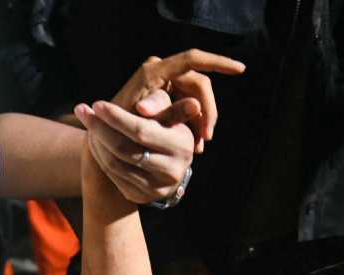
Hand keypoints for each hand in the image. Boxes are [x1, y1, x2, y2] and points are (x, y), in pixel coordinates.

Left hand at [75, 97, 197, 203]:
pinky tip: (94, 140)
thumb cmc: (166, 125)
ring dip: (95, 141)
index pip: (141, 131)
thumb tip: (141, 106)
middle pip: (123, 149)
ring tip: (87, 122)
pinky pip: (112, 175)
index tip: (97, 104)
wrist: (170, 161)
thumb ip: (157, 102)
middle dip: (99, 128)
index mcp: (181, 146)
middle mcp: (171, 171)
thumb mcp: (168, 110)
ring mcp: (155, 188)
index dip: (116, 118)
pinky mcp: (140, 196)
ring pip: (114, 163)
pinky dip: (99, 155)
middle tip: (82, 110)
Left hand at [111, 50, 245, 153]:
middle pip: (199, 85)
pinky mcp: (167, 97)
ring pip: (197, 98)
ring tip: (200, 146)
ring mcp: (165, 84)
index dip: (217, 62)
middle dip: (206, 112)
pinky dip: (194, 125)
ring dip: (201, 122)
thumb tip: (193, 105)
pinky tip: (196, 143)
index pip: (192, 59)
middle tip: (206, 138)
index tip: (240, 69)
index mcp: (154, 71)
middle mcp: (162, 72)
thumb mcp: (139, 119)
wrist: (103, 137)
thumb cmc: (116, 126)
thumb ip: (164, 111)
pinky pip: (190, 107)